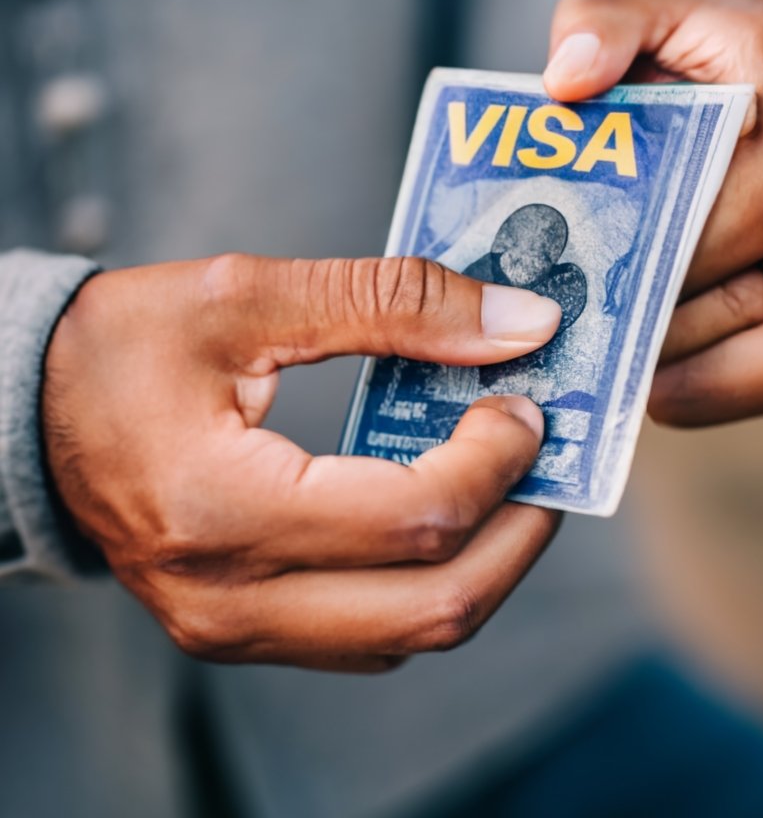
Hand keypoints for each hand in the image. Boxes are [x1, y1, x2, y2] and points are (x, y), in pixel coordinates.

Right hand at [43, 254, 561, 669]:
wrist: (30, 411)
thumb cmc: (122, 347)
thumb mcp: (250, 296)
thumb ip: (393, 303)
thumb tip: (521, 322)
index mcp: (221, 510)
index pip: (413, 521)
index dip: (497, 461)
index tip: (525, 403)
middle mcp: (230, 600)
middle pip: (434, 607)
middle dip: (520, 530)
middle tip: (544, 456)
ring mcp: (236, 629)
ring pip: (412, 633)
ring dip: (487, 561)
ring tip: (509, 481)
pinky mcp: (247, 629)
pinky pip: (374, 633)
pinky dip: (432, 578)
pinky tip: (447, 512)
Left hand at [544, 0, 762, 424]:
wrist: (752, 43)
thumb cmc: (677, 36)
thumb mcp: (628, 4)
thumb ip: (598, 24)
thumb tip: (569, 81)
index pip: (760, 204)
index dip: (681, 279)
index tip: (597, 318)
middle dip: (681, 340)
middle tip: (597, 361)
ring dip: (710, 373)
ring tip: (627, 373)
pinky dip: (740, 376)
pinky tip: (669, 372)